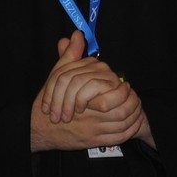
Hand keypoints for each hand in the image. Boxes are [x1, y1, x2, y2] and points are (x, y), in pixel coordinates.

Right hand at [30, 31, 146, 151]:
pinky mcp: (94, 141)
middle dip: (133, 103)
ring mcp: (92, 127)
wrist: (38, 127)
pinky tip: (133, 124)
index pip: (112, 89)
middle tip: (136, 98)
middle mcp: (90, 112)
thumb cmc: (50, 100)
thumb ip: (70, 55)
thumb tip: (77, 34)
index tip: (125, 85)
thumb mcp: (57, 74)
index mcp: (84, 94)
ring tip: (138, 110)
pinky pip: (118, 137)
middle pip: (121, 108)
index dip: (123, 88)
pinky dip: (129, 130)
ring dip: (134, 116)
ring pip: (121, 122)